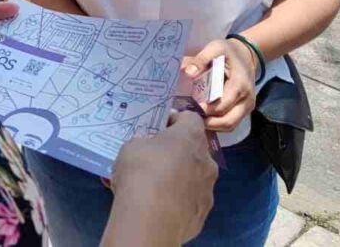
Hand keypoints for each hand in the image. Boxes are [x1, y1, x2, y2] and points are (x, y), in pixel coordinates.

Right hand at [106, 112, 217, 245]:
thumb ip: (144, 142)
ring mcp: (207, 189)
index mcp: (191, 137)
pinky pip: (190, 200)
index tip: (159, 127)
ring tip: (154, 186)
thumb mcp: (132, 146)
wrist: (150, 220)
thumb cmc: (141, 172)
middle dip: (176, 151)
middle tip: (154, 157)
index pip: (191, 118)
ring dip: (178, 176)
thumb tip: (148, 147)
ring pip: (194, 176)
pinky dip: (178, 200)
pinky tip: (159, 205)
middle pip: (194, 149)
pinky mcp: (202, 213)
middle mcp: (206, 161)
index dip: (175, 120)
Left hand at [181, 39, 256, 132]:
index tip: (192, 108)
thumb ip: (201, 58)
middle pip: (228, 121)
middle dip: (209, 123)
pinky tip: (204, 118)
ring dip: (212, 126)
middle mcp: (247, 99)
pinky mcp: (243, 111)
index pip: (224, 104)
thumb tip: (187, 72)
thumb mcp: (216, 48)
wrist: (246, 56)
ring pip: (230, 126)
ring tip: (195, 119)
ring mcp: (246, 107)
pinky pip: (231, 123)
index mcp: (240, 84)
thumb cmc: (229, 52)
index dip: (208, 109)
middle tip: (190, 117)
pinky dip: (217, 124)